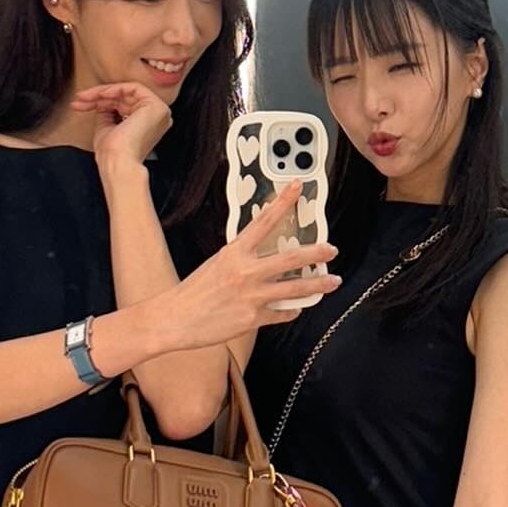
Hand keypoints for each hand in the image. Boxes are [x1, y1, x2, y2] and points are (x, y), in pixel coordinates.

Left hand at [73, 81, 171, 170]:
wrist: (117, 162)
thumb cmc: (113, 154)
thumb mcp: (106, 128)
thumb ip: (107, 113)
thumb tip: (102, 101)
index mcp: (147, 126)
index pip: (124, 106)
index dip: (101, 102)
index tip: (82, 104)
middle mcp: (155, 119)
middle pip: (124, 98)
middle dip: (98, 97)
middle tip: (81, 99)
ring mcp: (158, 112)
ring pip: (127, 91)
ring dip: (103, 93)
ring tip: (86, 98)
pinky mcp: (156, 106)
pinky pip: (134, 88)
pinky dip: (116, 89)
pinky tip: (102, 94)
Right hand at [164, 184, 339, 346]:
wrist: (175, 319)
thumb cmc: (193, 292)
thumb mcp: (217, 263)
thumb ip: (242, 258)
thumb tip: (264, 254)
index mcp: (234, 252)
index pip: (264, 221)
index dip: (283, 202)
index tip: (297, 187)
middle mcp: (245, 272)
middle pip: (291, 258)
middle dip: (316, 252)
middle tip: (331, 249)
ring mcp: (251, 296)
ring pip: (295, 288)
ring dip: (318, 284)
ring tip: (332, 280)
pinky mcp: (252, 318)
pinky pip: (282, 313)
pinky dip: (292, 310)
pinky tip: (297, 308)